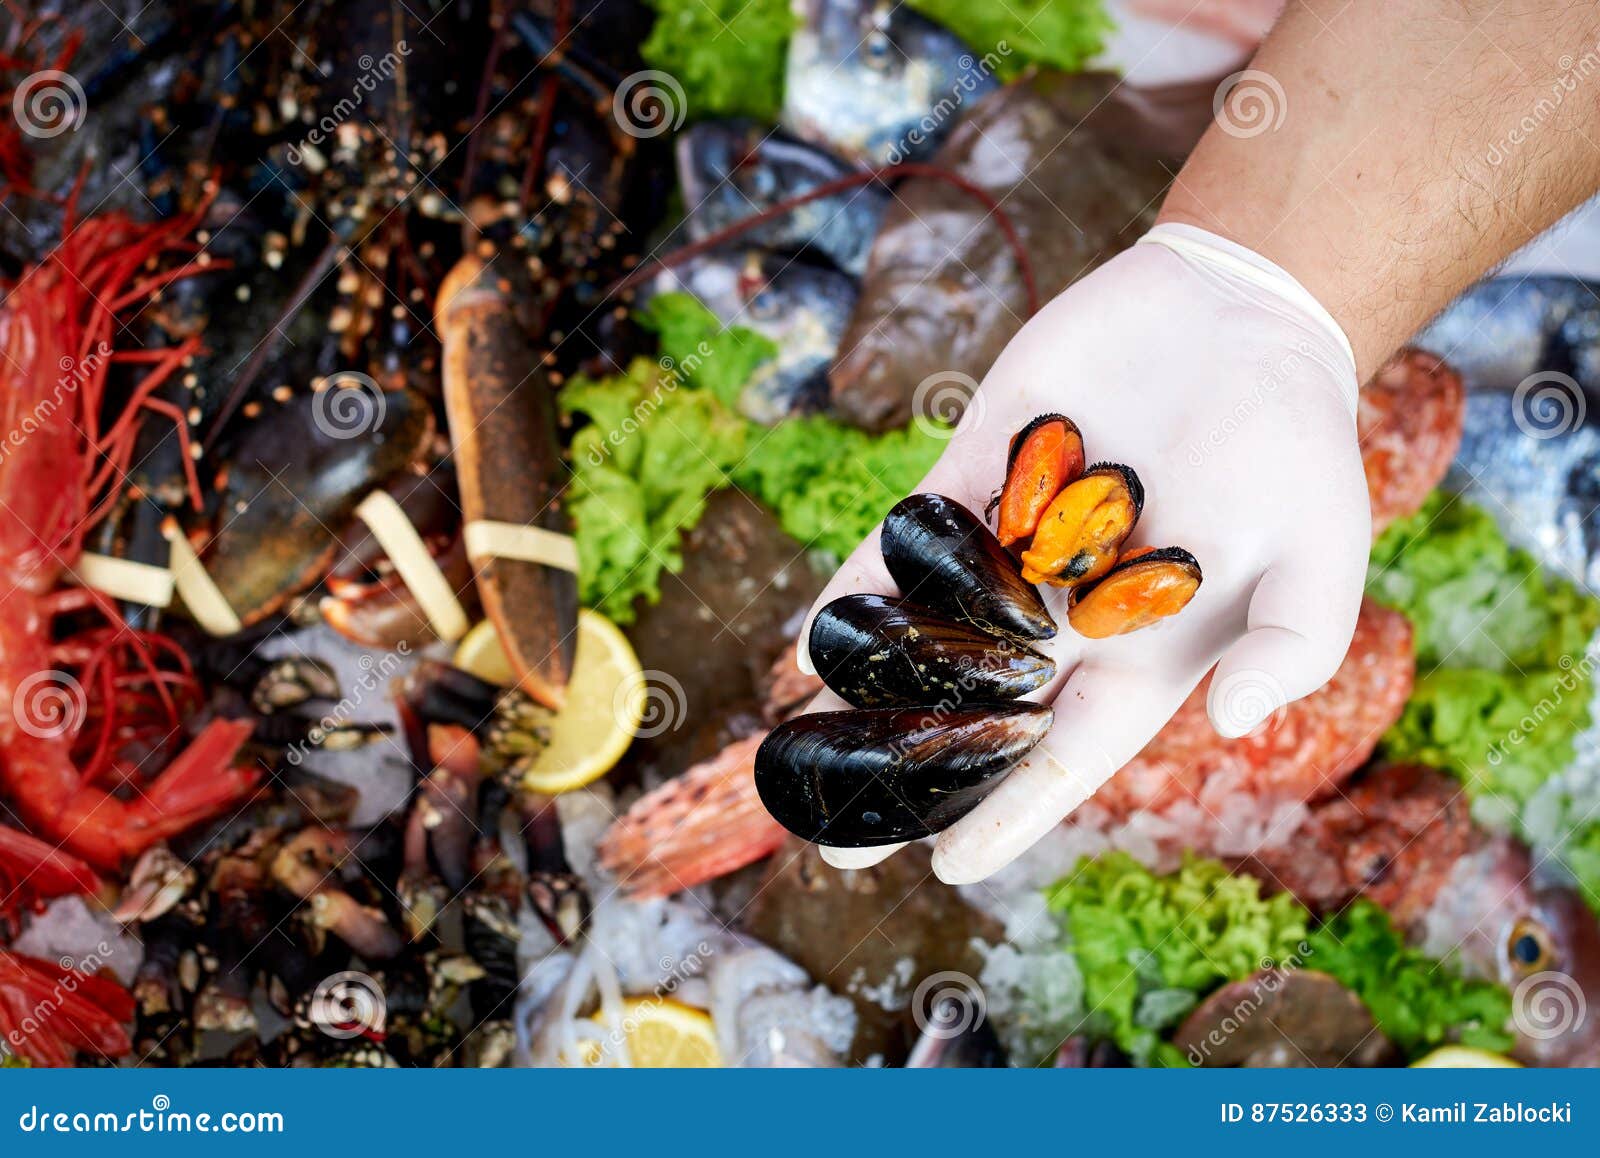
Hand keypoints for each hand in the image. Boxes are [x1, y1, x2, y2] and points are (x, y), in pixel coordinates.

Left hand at [794, 223, 1368, 883]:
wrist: (1245, 318)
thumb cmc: (1297, 447)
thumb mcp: (1326, 555)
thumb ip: (1294, 646)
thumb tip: (1231, 722)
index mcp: (1138, 651)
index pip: (1060, 755)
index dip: (1005, 813)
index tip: (946, 868)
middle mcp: (1062, 613)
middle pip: (969, 716)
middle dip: (908, 780)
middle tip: (833, 848)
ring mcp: (1014, 545)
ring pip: (923, 638)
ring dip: (863, 699)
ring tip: (796, 756)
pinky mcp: (978, 472)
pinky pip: (906, 544)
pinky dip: (857, 592)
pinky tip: (807, 641)